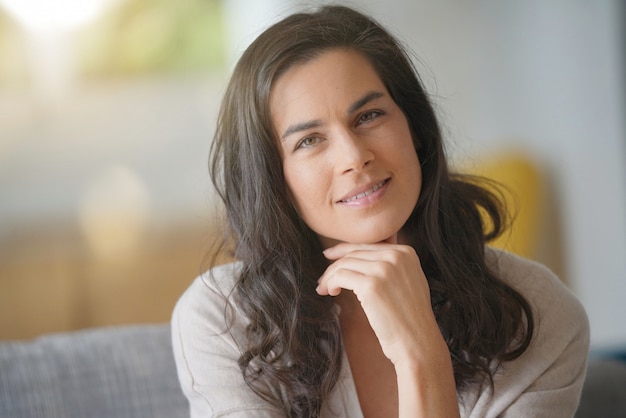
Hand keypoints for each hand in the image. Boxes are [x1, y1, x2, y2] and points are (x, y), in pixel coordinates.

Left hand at [316, 242, 444, 366]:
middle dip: (334, 265)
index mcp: (406, 252)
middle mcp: (396, 256)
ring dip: (330, 276)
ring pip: (344, 264)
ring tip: (325, 289)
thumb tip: (361, 258)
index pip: (367, 245)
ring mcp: (384, 269)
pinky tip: (331, 292)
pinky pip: (340, 276)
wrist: (417, 342)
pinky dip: (330, 283)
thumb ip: (392, 266)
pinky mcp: (371, 285)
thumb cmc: (409, 319)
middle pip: (354, 253)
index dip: (345, 251)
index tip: (330, 257)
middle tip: (323, 279)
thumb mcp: (408, 281)